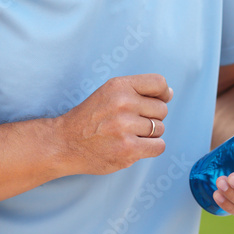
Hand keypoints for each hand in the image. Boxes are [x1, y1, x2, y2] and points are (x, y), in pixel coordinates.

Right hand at [55, 74, 171, 175]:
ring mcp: (125, 127)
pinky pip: (158, 146)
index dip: (163, 93)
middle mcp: (123, 103)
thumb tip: (169, 93)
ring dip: (149, 134)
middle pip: (162, 109)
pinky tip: (134, 146)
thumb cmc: (89, 118)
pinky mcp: (128, 149)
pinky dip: (150, 148)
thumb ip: (136, 91)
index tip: (159, 100)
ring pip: (160, 129)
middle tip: (131, 122)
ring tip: (128, 134)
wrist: (65, 142)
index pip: (158, 83)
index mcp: (119, 86)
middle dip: (151, 117)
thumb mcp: (108, 93)